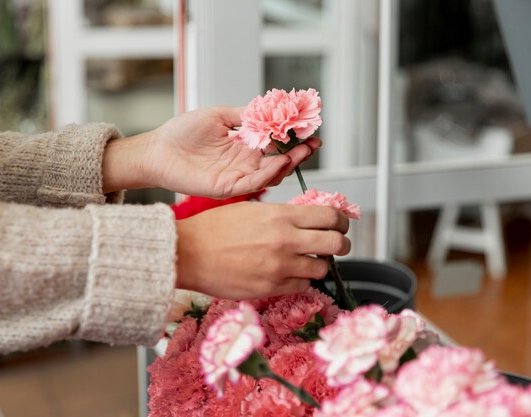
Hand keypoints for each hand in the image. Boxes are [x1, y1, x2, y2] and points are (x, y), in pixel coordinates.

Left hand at [102, 107, 320, 196]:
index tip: (310, 129)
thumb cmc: (182, 132)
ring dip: (289, 163)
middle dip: (300, 153)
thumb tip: (270, 108)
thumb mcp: (218, 115)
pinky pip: (253, 183)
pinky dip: (269, 173)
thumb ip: (245, 115)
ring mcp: (238, 176)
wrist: (157, 150)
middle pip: (280, 161)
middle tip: (315, 143)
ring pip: (271, 174)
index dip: (294, 137)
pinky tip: (280, 162)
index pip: (276, 144)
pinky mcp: (227, 187)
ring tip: (302, 151)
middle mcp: (244, 163)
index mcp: (244, 146)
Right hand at [175, 202, 350, 298]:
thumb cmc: (213, 229)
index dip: (341, 221)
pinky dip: (299, 280)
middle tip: (336, 245)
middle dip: (341, 244)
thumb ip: (282, 215)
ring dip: (317, 264)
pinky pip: (301, 286)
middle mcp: (285, 241)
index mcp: (281, 216)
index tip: (340, 224)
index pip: (330, 216)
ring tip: (304, 261)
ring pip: (321, 268)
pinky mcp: (271, 288)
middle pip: (336, 244)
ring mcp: (280, 267)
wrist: (189, 253)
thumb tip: (307, 221)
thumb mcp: (251, 210)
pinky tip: (287, 274)